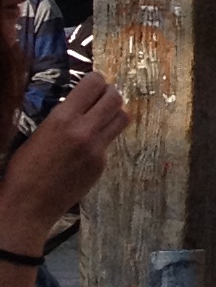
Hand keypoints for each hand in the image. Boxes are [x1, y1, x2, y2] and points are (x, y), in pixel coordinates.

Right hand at [0, 70, 130, 248]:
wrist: (27, 205)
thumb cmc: (22, 169)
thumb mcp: (39, 132)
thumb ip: (62, 116)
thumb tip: (78, 104)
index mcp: (63, 118)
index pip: (94, 83)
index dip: (96, 80)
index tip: (92, 85)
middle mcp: (84, 131)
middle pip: (115, 97)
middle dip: (109, 93)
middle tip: (101, 98)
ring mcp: (96, 149)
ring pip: (122, 118)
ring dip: (114, 114)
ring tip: (101, 118)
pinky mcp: (101, 166)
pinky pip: (110, 143)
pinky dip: (104, 139)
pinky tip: (87, 147)